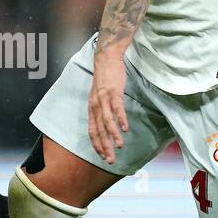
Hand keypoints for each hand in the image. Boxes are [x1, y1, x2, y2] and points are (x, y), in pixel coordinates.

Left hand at [88, 49, 128, 164]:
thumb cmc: (105, 78)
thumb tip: (108, 123)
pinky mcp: (113, 91)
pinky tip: (125, 129)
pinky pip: (117, 108)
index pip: (92, 131)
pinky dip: (120, 119)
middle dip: (105, 146)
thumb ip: (103, 109)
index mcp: (92, 108)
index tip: (102, 157)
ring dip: (113, 135)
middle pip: (99, 130)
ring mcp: (104, 98)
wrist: (106, 58)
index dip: (97, 145)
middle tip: (110, 160)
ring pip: (107, 121)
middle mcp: (95, 105)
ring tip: (120, 147)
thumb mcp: (100, 96)